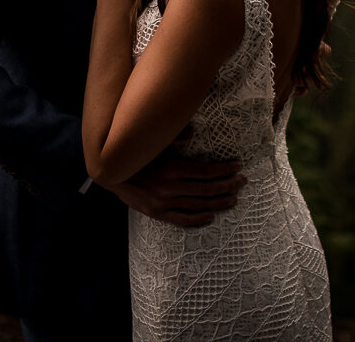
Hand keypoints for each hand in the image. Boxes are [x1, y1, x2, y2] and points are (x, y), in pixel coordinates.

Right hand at [110, 140, 246, 226]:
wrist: (110, 173)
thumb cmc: (136, 154)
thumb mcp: (153, 141)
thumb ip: (173, 137)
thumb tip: (192, 133)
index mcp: (171, 168)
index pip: (206, 171)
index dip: (225, 169)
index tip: (238, 165)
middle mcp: (170, 187)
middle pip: (207, 189)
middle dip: (228, 185)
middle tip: (243, 181)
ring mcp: (164, 203)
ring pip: (199, 205)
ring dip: (219, 202)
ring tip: (234, 198)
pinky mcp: (157, 214)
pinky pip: (182, 220)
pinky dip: (198, 219)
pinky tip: (211, 215)